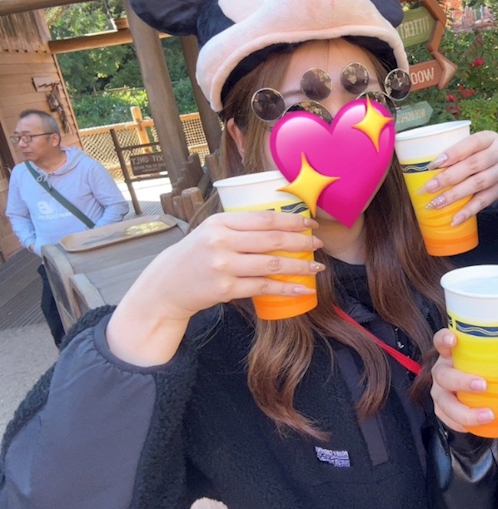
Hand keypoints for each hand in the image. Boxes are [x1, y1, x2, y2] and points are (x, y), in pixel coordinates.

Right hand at [136, 210, 321, 320]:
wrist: (167, 285)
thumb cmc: (196, 255)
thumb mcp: (212, 231)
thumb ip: (240, 227)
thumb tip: (281, 224)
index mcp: (221, 222)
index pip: (265, 219)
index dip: (292, 220)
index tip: (311, 222)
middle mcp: (221, 241)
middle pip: (272, 240)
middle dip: (301, 242)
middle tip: (318, 244)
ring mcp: (223, 265)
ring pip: (272, 264)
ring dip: (299, 266)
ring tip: (316, 268)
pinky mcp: (226, 288)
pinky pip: (264, 287)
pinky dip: (286, 288)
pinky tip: (301, 289)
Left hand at [420, 130, 497, 225]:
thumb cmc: (484, 155)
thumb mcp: (477, 148)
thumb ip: (458, 153)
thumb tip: (425, 167)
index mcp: (489, 139)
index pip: (471, 144)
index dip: (452, 154)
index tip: (432, 165)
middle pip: (472, 165)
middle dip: (447, 178)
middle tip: (428, 188)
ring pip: (477, 184)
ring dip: (454, 196)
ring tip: (435, 204)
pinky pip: (484, 202)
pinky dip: (468, 211)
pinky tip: (454, 219)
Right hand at [431, 328, 497, 432]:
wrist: (467, 391)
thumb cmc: (479, 370)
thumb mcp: (491, 360)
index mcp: (451, 354)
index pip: (440, 341)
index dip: (444, 339)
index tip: (453, 340)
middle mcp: (441, 371)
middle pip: (443, 375)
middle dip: (461, 381)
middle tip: (483, 385)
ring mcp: (439, 392)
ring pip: (444, 402)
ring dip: (465, 411)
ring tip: (488, 415)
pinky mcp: (441, 410)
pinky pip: (446, 419)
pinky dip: (462, 424)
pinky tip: (478, 426)